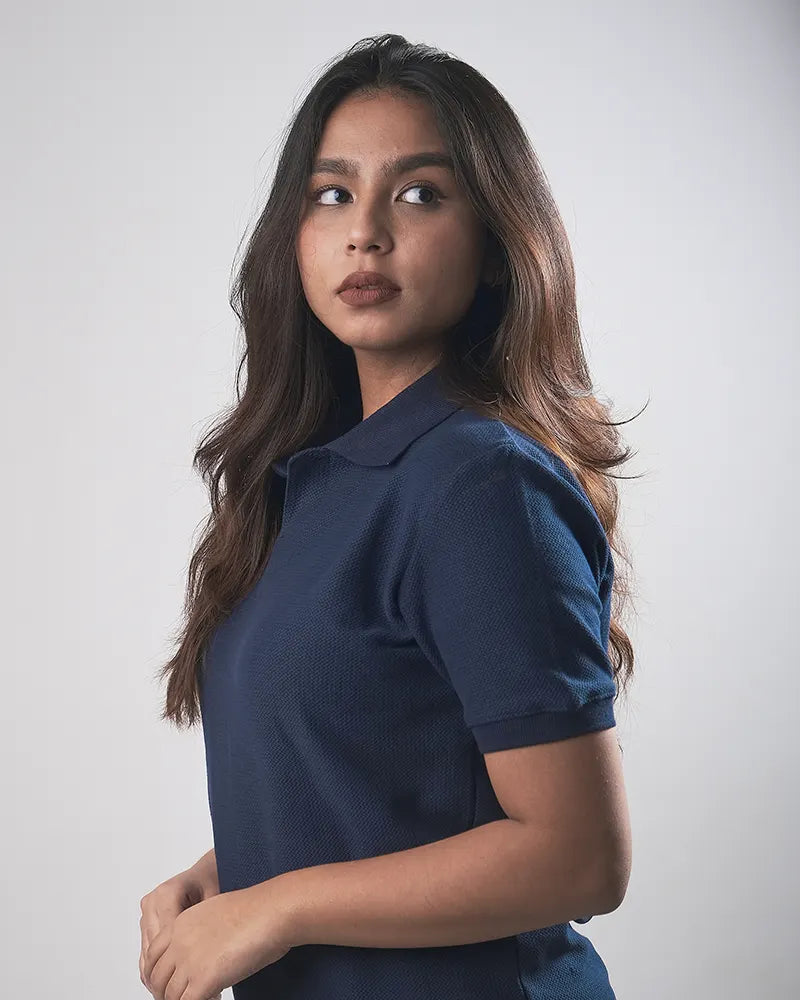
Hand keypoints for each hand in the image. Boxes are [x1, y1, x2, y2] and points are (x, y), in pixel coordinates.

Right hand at [139, 865, 218, 995]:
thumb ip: (204, 922)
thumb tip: (208, 953)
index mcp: (166, 895)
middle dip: (171, 974)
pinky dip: (157, 971)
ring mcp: (146, 914)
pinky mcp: (146, 924)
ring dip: (162, 977)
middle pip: (154, 951)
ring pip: (147, 956)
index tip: (197, 977)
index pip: (167, 939)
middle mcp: (152, 904)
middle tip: (190, 989)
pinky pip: (146, 954)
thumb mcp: (215, 900)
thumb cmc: (213, 880)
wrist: (205, 872)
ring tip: (183, 989)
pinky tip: (173, 983)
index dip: (182, 962)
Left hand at [143, 879, 293, 999]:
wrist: (271, 911)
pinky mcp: (204, 980)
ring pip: (169, 995)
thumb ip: (200, 932)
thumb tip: (202, 951)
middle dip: (166, 991)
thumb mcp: (216, 912)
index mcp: (181, 923)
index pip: (152, 956)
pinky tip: (214, 998)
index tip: (167, 983)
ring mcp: (189, 962)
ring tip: (202, 997)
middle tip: (183, 997)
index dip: (158, 973)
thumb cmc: (256, 909)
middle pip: (156, 978)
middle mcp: (179, 942)